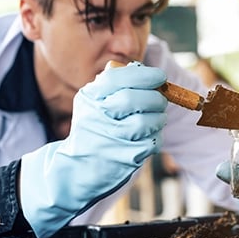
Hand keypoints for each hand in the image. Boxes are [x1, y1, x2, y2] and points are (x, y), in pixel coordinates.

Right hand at [20, 62, 167, 237]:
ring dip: (158, 118)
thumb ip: (113, 84)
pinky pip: (152, 142)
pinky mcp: (125, 158)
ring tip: (157, 118)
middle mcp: (97, 117)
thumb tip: (139, 69)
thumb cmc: (92, 128)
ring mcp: (110, 139)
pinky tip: (150, 135)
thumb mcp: (92, 102)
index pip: (118, 78)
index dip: (145, 75)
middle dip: (155, 98)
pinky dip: (156, 136)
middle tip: (161, 99)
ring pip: (146, 122)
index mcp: (90, 98)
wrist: (76, 169)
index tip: (160, 77)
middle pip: (134, 100)